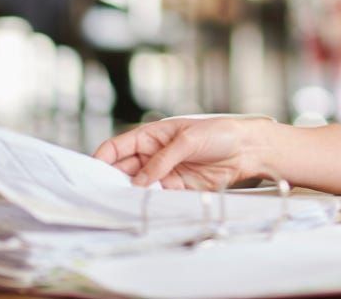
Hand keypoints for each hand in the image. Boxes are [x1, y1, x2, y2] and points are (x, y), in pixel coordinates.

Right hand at [92, 117, 266, 189]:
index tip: (92, 171)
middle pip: (124, 169)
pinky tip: (143, 208)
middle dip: (113, 180)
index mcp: (153, 135)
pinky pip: (157, 197)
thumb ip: (163, 159)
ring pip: (138, 186)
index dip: (104, 157)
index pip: (119, 146)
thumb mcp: (188, 140)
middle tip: (102, 193)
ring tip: (120, 203)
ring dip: (130, 194)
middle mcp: (155, 155)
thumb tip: (139, 180)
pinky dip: (149, 202)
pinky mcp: (177, 188)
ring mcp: (165, 172)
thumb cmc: (220, 133)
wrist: (248, 150)